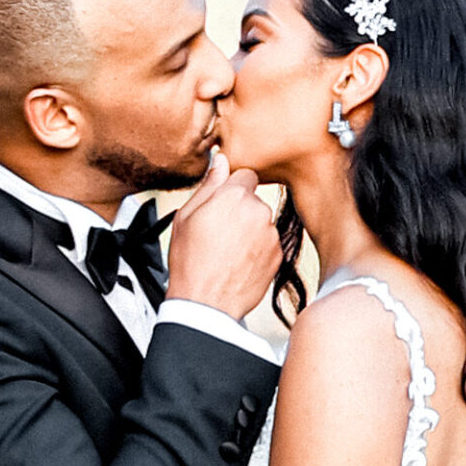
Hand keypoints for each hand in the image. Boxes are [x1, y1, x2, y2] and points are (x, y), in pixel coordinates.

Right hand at [165, 147, 281, 322]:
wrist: (206, 304)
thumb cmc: (191, 263)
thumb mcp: (186, 217)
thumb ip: (209, 185)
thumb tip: (220, 161)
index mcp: (234, 196)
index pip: (246, 174)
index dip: (232, 189)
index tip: (222, 205)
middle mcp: (259, 211)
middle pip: (254, 200)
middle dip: (240, 211)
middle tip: (219, 234)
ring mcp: (271, 234)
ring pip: (262, 222)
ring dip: (250, 231)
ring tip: (228, 252)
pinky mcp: (279, 255)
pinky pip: (269, 244)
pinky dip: (258, 250)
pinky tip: (239, 263)